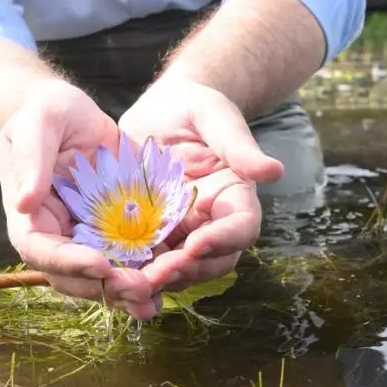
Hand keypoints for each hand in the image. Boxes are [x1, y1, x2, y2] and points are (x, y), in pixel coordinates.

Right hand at [0, 81, 161, 319]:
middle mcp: (56, 235)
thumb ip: (32, 159)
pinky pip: (129, 261)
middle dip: (107, 287)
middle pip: (74, 276)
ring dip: (128, 293)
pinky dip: (147, 275)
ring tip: (155, 300)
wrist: (76, 113)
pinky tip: (171, 280)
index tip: (101, 265)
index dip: (69, 263)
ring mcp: (86, 238)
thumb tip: (23, 204)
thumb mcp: (40, 122)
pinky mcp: (114, 233)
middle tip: (141, 289)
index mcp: (29, 215)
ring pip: (103, 279)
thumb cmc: (50, 112)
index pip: (40, 250)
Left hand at [119, 77, 283, 290]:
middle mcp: (211, 220)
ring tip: (132, 280)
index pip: (241, 228)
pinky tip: (111, 272)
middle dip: (188, 269)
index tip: (196, 244)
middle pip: (212, 259)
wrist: (160, 109)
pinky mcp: (150, 231)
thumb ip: (238, 145)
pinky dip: (133, 269)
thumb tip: (275, 172)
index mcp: (234, 195)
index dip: (223, 241)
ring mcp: (180, 229)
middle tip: (158, 272)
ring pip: (179, 267)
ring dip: (159, 277)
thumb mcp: (215, 116)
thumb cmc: (194, 106)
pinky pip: (146, 258)